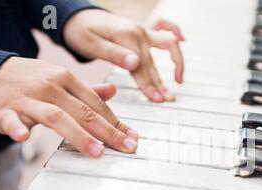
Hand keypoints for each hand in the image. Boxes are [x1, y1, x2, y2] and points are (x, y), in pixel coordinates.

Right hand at [0, 57, 137, 157]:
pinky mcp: (2, 110)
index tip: (133, 138)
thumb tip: (113, 90)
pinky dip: (16, 127)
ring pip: (55, 116)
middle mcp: (49, 87)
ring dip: (78, 134)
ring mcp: (26, 99)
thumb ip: (87, 89)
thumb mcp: (60, 79)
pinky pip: (10, 119)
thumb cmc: (30, 80)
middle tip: (126, 148)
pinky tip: (23, 137)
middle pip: (83, 111)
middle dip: (108, 131)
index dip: (116, 122)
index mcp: (65, 80)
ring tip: (96, 152)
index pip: (96, 104)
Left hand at [63, 10, 184, 102]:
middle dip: (161, 83)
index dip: (149, 85)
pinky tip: (184, 40)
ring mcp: (143, 29)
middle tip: (166, 100)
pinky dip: (175, 30)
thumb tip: (134, 63)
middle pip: (153, 63)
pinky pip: (164, 25)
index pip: (142, 66)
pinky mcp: (143, 29)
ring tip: (179, 81)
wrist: (77, 18)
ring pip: (167, 44)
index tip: (156, 99)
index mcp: (126, 37)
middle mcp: (138, 32)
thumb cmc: (80, 31)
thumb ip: (113, 54)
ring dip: (177, 61)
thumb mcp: (91, 44)